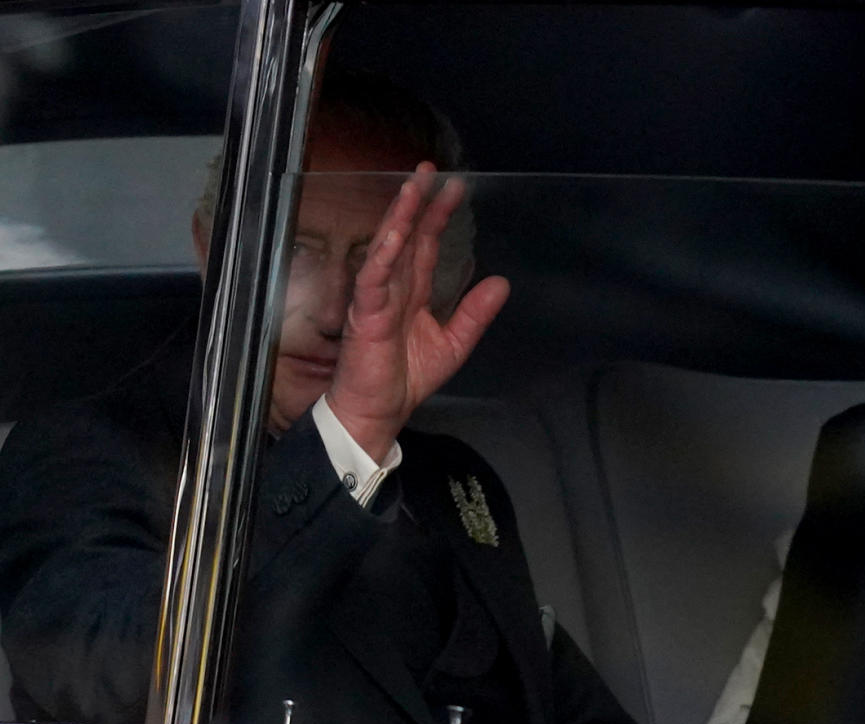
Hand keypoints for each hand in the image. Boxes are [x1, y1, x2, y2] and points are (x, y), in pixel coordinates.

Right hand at [325, 163, 509, 462]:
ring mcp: (376, 298)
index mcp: (412, 294)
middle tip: (430, 169)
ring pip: (388, 248)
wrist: (378, 412)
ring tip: (412, 187)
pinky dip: (383, 255)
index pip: (426, 246)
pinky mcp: (364, 314)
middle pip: (407, 237)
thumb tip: (500, 282)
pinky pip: (373, 278)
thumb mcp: (453, 345)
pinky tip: (395, 233)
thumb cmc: (405, 380)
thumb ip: (474, 315)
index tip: (455, 189)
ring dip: (399, 217)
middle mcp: (392, 288)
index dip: (438, 217)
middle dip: (417, 203)